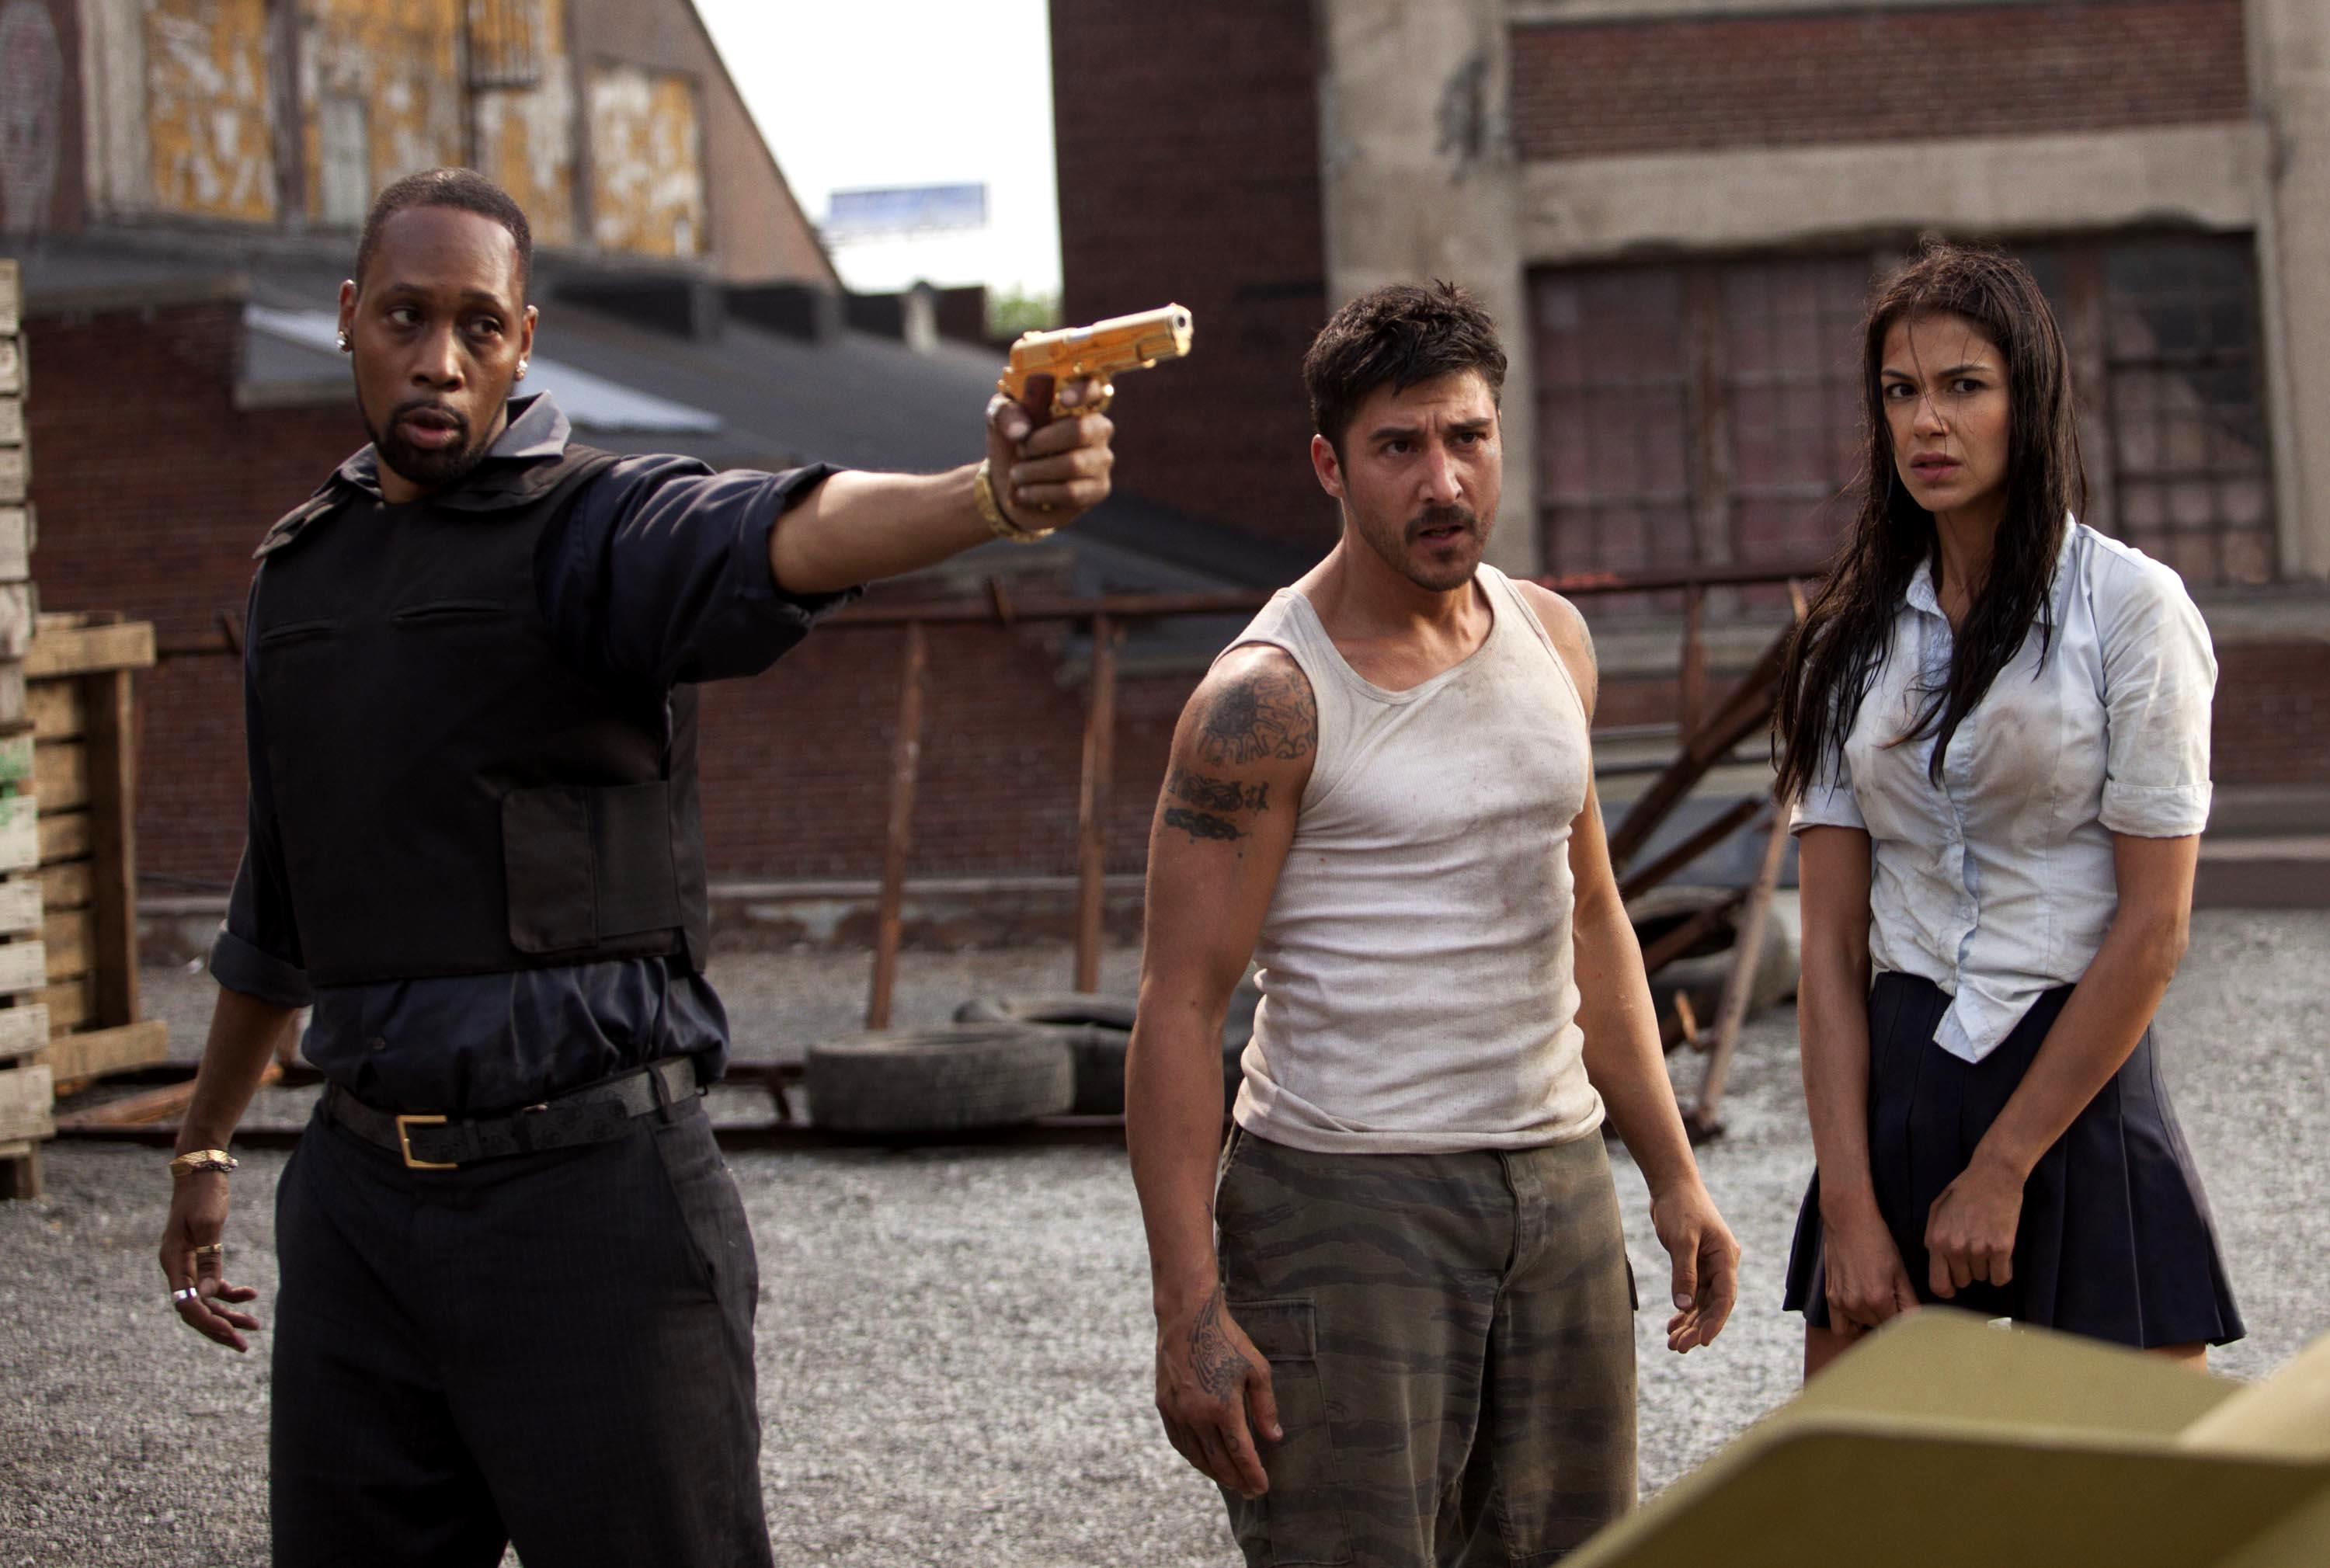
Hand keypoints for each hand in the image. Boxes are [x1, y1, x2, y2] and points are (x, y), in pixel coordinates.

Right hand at [158, 1171, 262, 1351]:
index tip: (230, 1334)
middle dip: (219, 1327)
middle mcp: (176, 1267)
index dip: (207, 1323)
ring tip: (254, 1326)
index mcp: (172, 1262)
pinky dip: (230, 1293)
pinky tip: (250, 1295)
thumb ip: (208, 1260)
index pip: (186, 1304)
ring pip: (205, 1299)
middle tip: (244, 1344)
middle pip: (195, 1308)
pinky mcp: (200, 1256)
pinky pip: (212, 1284)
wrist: (201, 1169)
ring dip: (227, 1313)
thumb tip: (206, 1296)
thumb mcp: (208, 1224)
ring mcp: (187, 1263)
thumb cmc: (204, 1193)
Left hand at [985, 374, 1114, 529]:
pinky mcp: (1098, 488)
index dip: (1082, 391)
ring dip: (1036, 471)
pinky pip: (1072, 492)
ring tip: (1016, 475)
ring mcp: (1101, 458)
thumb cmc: (1013, 442)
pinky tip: (1024, 493)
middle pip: (1080, 430)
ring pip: (1073, 464)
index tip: (1062, 400)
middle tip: (1021, 450)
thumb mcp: (1000, 419)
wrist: (1010, 483)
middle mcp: (1097, 427)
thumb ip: (1005, 413)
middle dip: (1042, 442)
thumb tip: (1021, 430)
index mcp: (1077, 402)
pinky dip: (1041, 493)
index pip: (1094, 387)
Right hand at [1154, 1283, 1280, 1498]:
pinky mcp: (1164, 1406)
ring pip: (1196, 1456)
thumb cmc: (1227, 1340)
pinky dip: (1193, 1457)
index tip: (1262, 1488)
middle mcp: (1196, 1415)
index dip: (1252, 1475)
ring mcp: (1177, 1412)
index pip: (1240, 1454)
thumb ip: (1266, 1407)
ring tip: (1230, 1481)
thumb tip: (1274, 1438)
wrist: (1187, 1318)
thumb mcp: (1257, 1370)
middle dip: (1236, 1481)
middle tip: (1249, 1492)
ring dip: (1214, 1474)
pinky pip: (1179, 1442)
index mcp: (1222, 1407)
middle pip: (1217, 1462)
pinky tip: (1204, 1461)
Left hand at [1649, 1179, 1739, 1351]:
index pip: (1725, 1297)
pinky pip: (1692, 1293)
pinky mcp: (1694, 1264)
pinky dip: (1683, 1309)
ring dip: (1689, 1322)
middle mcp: (1721, 1264)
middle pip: (1713, 1305)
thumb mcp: (1681, 1240)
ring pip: (1702, 1302)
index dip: (1715, 1322)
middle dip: (1697, 1328)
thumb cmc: (1680, 1206)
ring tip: (1673, 1343)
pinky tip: (1673, 1324)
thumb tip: (1684, 1306)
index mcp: (1726, 1257)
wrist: (1671, 1184)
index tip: (1702, 1341)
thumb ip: (1683, 1272)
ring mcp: (1708, 1265)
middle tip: (1678, 1348)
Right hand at [1820, 1206, 1917, 1334]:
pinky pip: (1841, 1326)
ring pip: (1863, 1327)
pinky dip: (1852, 1323)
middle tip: (1893, 1300)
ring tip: (1875, 1298)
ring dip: (1871, 1319)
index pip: (1899, 1327)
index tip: (1907, 1311)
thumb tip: (1917, 1324)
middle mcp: (1857, 1305)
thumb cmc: (1877, 1241)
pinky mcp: (1830, 1298)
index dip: (1906, 1321)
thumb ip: (1909, 1302)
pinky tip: (1859, 1308)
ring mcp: (1841, 1303)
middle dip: (1889, 1319)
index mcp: (1878, 1299)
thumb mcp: (1900, 1271)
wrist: (1848, 1221)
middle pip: (1881, 1328)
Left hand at [1923, 1152, 2022, 1298]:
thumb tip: (1934, 1259)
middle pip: (1963, 1282)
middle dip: (1967, 1272)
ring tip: (1986, 1244)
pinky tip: (2001, 1258)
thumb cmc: (1963, 1190)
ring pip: (1982, 1278)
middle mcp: (1956, 1248)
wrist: (1993, 1175)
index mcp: (1937, 1241)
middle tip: (1973, 1252)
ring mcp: (1980, 1249)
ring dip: (1985, 1267)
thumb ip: (1932, 1237)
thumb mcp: (1936, 1210)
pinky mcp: (2002, 1248)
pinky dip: (2002, 1272)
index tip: (1952, 1287)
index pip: (1938, 1284)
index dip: (1946, 1289)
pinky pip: (2001, 1277)